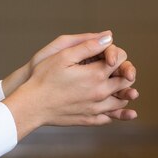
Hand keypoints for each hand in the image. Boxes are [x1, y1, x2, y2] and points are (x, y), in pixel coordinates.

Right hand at [2, 35, 137, 139]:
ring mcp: (96, 108)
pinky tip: (112, 109)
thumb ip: (88, 46)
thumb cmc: (44, 78)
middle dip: (122, 72)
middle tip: (113, 69)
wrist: (32, 104)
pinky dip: (115, 113)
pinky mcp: (89, 119)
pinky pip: (109, 117)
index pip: (121, 60)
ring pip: (121, 101)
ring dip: (122, 93)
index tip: (106, 54)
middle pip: (125, 81)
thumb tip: (109, 38)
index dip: (116, 54)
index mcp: (96, 74)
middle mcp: (101, 92)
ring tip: (116, 88)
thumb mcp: (63, 56)